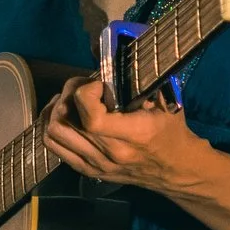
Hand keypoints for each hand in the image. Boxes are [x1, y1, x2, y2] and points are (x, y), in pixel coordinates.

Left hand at [43, 75, 204, 193]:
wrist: (176, 169)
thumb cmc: (172, 132)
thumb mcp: (166, 102)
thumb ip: (140, 83)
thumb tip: (112, 58)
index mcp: (133, 135)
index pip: (91, 117)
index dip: (85, 93)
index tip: (98, 83)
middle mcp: (110, 152)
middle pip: (65, 121)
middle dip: (68, 94)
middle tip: (82, 85)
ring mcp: (96, 164)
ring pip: (53, 134)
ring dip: (56, 111)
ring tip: (70, 99)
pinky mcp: (87, 170)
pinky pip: (55, 148)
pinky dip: (53, 127)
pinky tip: (65, 116)